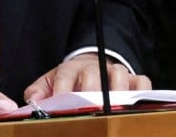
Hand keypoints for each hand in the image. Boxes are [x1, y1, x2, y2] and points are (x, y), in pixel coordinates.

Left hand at [23, 53, 151, 102]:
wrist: (92, 65)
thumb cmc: (71, 79)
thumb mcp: (52, 81)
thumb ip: (40, 90)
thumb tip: (33, 99)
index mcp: (72, 68)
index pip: (66, 75)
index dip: (62, 90)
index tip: (60, 103)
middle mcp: (95, 67)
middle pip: (93, 75)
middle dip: (89, 93)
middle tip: (87, 110)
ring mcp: (116, 73)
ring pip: (119, 76)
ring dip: (116, 92)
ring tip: (111, 109)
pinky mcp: (135, 80)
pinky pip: (142, 83)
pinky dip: (141, 92)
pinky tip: (133, 106)